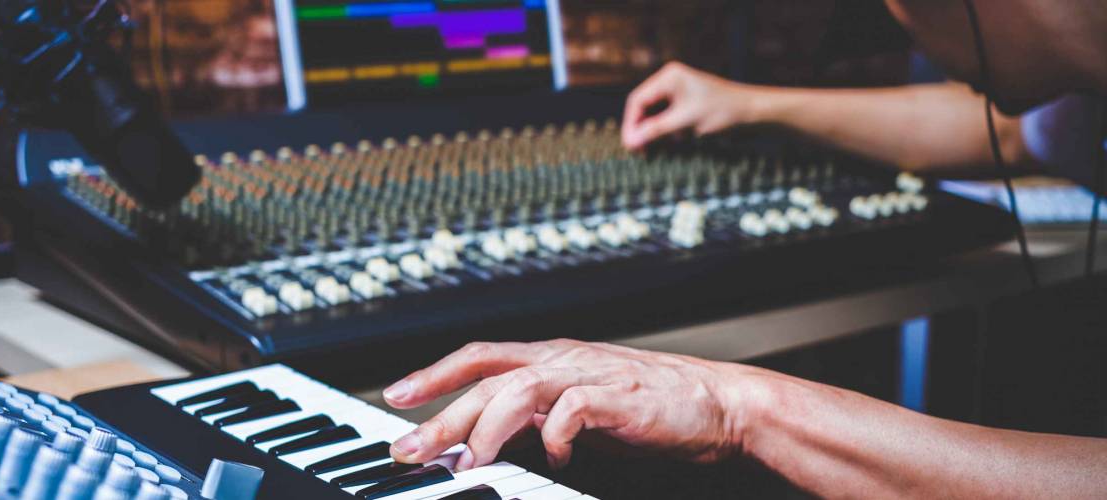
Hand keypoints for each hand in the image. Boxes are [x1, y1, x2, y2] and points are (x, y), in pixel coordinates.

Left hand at [382, 339, 762, 471]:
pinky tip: (554, 458)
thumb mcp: (575, 408)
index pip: (479, 357)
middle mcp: (562, 359)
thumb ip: (531, 417)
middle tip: (409, 447)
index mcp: (550, 357)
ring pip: (519, 389)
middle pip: (487, 378)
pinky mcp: (617, 399)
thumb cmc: (645, 407)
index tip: (396, 397)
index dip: (434, 373)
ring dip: (486, 426)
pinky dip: (554, 437)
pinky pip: (572, 412)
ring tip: (467, 459)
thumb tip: (482, 437)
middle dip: (442, 413)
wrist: (715, 401)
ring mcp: (589, 375)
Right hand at [621, 62, 759, 150]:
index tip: (629, 144)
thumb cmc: (722, 111)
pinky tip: (666, 143)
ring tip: (648, 151)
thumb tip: (630, 142)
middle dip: (639, 129)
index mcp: (669, 77)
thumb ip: (655, 131)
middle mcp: (670, 80)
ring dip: (650, 132)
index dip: (630, 123)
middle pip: (642, 106)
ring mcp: (677, 91)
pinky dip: (663, 131)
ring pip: (652, 113)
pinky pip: (665, 117)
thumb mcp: (685, 123)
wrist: (752, 112)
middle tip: (636, 151)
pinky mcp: (684, 102)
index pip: (637, 100)